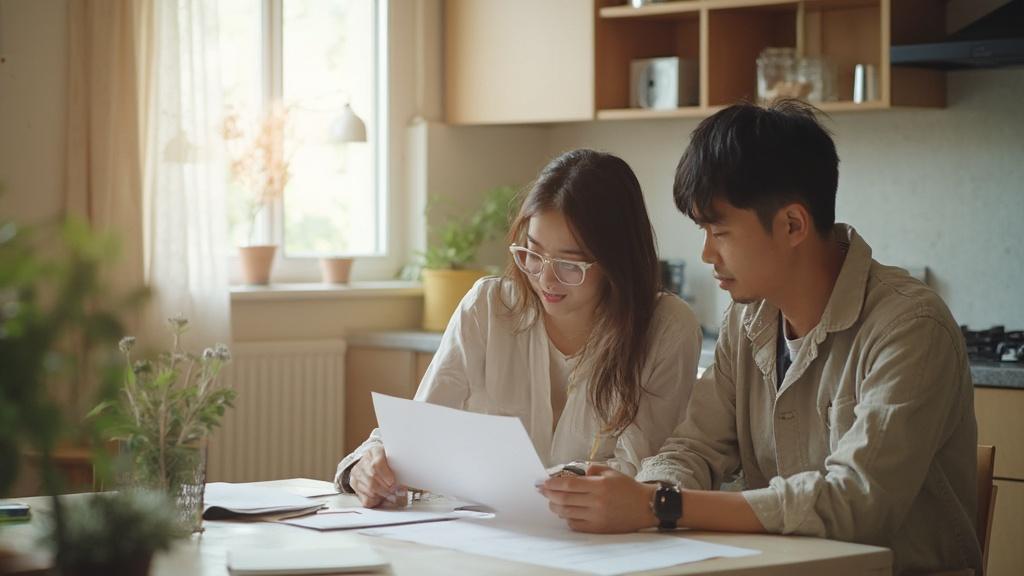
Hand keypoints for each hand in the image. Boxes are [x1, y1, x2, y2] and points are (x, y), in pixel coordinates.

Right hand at [348, 445, 406, 507]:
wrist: (370, 461)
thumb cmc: (385, 461)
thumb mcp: (393, 458)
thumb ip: (399, 466)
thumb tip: (406, 481)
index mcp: (373, 452)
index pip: (377, 463)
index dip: (386, 475)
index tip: (393, 482)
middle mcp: (363, 462)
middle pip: (372, 478)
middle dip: (387, 488)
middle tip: (397, 492)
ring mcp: (357, 474)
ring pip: (369, 490)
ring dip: (383, 496)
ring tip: (393, 497)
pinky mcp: (354, 485)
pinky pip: (365, 499)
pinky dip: (376, 501)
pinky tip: (382, 498)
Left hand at [539, 464, 658, 532]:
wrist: (645, 507)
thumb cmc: (627, 488)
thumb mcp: (611, 472)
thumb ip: (592, 469)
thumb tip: (574, 473)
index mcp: (598, 486)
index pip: (568, 484)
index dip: (552, 483)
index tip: (543, 482)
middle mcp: (596, 502)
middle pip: (564, 499)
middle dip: (549, 495)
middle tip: (543, 491)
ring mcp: (596, 517)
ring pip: (566, 513)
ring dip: (555, 507)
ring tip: (552, 502)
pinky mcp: (598, 528)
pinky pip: (575, 525)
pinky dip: (567, 519)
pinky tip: (566, 513)